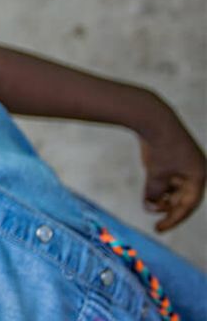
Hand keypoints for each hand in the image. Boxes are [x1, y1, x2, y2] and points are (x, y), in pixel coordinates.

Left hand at [138, 113, 205, 231]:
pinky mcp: (176, 157)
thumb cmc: (158, 147)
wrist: (153, 119)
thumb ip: (155, 193)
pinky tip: (149, 195)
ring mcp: (186, 163)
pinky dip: (161, 187)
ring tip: (150, 205)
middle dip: (169, 209)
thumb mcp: (156, 175)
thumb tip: (151, 208)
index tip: (159, 229)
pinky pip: (171, 179)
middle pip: (184, 198)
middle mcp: (197, 169)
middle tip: (156, 221)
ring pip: (177, 189)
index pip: (189, 204)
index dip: (174, 219)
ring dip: (164, 198)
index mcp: (199, 174)